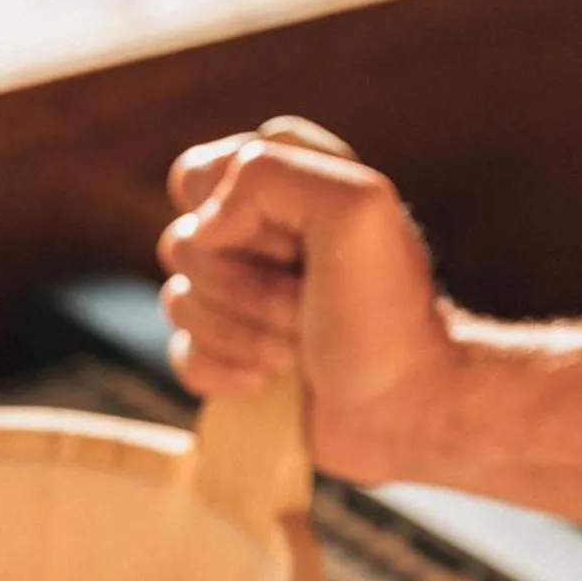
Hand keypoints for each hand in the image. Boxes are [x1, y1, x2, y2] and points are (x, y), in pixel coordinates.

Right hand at [157, 118, 461, 484]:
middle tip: (307, 303)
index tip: (293, 242)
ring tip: (301, 345)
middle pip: (181, 245)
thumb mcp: (355, 207)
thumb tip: (202, 228)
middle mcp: (253, 233)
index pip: (196, 175)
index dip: (230, 215)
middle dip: (245, 285)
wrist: (404, 405)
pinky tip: (273, 380)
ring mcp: (234, 297)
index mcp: (283, 180)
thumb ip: (267, 176)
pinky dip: (227, 374)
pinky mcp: (224, 354)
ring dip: (244, 334)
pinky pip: (182, 357)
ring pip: (177, 304)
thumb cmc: (388, 309)